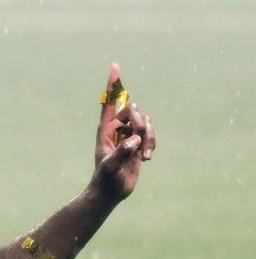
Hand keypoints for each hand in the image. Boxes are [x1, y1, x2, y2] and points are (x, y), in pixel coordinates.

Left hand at [91, 63, 155, 202]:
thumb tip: (135, 140)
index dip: (113, 85)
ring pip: (145, 122)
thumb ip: (122, 152)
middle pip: (132, 110)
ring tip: (143, 155)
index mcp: (105, 130)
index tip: (115, 67)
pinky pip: (151, 134)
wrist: (112, 192)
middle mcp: (117, 129)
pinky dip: (152, 144)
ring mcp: (129, 135)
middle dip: (139, 122)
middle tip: (137, 141)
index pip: (109, 103)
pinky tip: (147, 159)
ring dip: (148, 136)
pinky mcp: (139, 144)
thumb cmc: (105, 179)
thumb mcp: (111, 166)